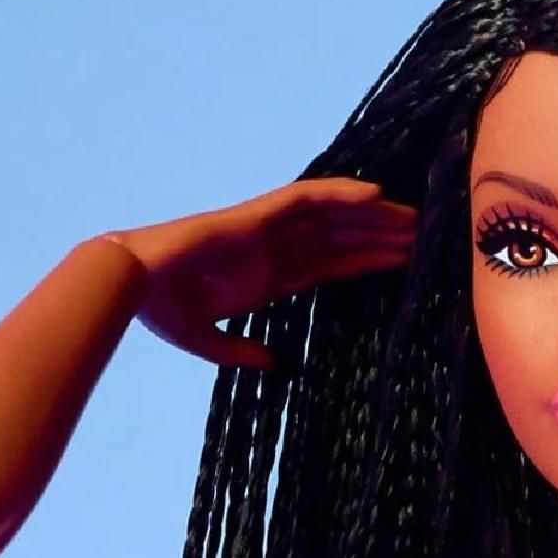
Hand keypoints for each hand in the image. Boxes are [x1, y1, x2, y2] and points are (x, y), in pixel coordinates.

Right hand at [100, 178, 419, 368]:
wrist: (130, 282)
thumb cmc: (159, 308)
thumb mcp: (208, 341)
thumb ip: (240, 351)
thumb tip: (274, 363)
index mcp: (266, 278)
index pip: (329, 266)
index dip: (366, 262)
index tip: (403, 263)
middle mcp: (273, 250)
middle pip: (340, 238)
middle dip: (381, 236)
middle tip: (427, 236)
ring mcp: (266, 230)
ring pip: (332, 216)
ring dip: (373, 214)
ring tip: (414, 217)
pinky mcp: (255, 216)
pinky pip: (306, 198)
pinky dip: (340, 194)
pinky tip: (375, 195)